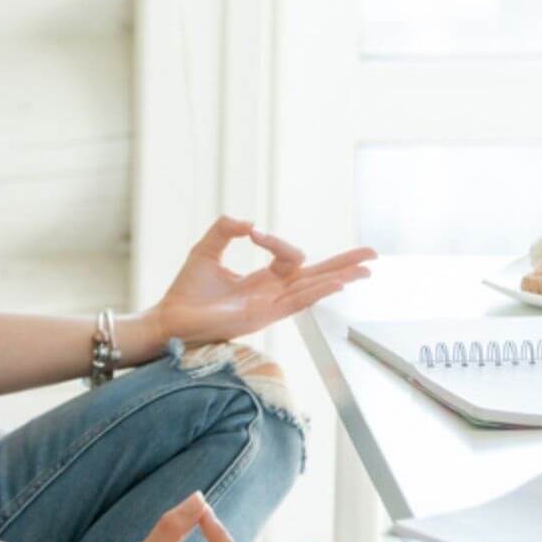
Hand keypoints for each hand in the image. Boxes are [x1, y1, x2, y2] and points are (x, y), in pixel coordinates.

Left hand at [152, 216, 376, 345]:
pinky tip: (336, 283)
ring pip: (312, 290)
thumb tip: (250, 223)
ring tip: (365, 269)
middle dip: (344, 265)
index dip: (277, 241)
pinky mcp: (261, 318)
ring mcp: (269, 308)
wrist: (168, 318)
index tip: (253, 233)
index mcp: (263, 281)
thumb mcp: (207, 249)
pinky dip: (317, 291)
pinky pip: (295, 303)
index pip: (289, 258)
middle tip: (374, 255)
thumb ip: (226, 229)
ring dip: (339, 277)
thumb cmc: (186, 291)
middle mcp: (272, 295)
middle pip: (317, 276)